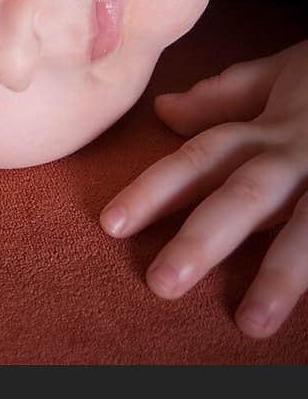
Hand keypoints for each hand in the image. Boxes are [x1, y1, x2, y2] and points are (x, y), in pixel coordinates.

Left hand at [99, 41, 307, 338]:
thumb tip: (163, 110)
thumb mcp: (280, 76)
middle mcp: (298, 155)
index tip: (110, 225)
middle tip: (161, 283)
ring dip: (279, 273)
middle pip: (245, 195)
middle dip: (204, 238)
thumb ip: (225, 98)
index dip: (155, 188)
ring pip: (307, 227)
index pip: (201, 158)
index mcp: (269, 129)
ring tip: (252, 322)